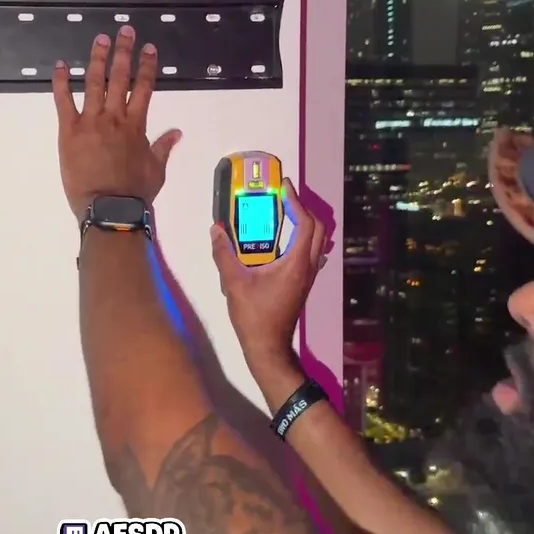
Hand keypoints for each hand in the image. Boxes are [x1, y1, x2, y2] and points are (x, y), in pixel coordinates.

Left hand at [53, 27, 182, 217]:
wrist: (109, 209)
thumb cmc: (135, 192)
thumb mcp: (156, 169)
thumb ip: (163, 147)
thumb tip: (177, 132)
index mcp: (136, 126)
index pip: (144, 88)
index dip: (147, 66)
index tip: (149, 48)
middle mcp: (114, 117)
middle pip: (120, 77)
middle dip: (124, 52)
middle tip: (125, 31)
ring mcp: (90, 122)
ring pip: (94, 82)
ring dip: (97, 58)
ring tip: (100, 39)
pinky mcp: (69, 131)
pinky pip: (63, 101)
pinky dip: (61, 82)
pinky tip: (60, 65)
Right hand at [210, 179, 328, 366]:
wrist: (268, 346)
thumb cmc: (254, 315)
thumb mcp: (233, 283)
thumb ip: (224, 254)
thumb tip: (216, 230)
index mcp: (295, 263)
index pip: (304, 223)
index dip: (295, 201)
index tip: (283, 187)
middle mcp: (308, 267)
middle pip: (317, 229)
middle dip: (303, 209)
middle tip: (284, 198)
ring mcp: (308, 276)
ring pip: (317, 241)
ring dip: (304, 223)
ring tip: (283, 214)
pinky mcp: (303, 283)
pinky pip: (310, 253)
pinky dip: (301, 239)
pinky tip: (282, 241)